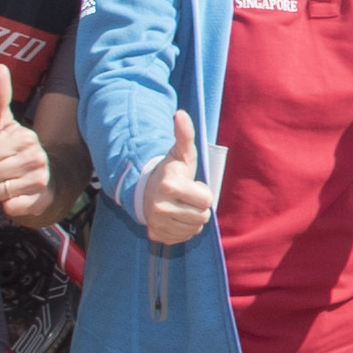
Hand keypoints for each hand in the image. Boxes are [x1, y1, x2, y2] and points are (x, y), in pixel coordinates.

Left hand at [0, 63, 57, 225]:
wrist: (48, 181)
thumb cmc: (17, 151)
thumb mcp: (5, 125)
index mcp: (26, 137)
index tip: (1, 153)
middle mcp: (36, 157)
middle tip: (6, 170)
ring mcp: (39, 180)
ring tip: (12, 182)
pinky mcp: (39, 201)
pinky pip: (9, 207)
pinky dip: (9, 205)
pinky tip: (19, 196)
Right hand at [131, 110, 217, 249]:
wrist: (145, 191)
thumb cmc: (171, 172)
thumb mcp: (181, 153)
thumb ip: (184, 134)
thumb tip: (181, 114)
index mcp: (169, 185)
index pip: (207, 201)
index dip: (203, 193)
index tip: (191, 185)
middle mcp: (160, 207)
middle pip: (202, 217)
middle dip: (199, 207)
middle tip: (187, 197)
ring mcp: (157, 224)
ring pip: (194, 229)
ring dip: (192, 218)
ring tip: (181, 206)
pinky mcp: (156, 236)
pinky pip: (183, 238)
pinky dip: (183, 229)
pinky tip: (175, 217)